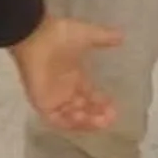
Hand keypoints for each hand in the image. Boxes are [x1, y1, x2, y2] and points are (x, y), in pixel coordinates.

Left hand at [10, 14, 121, 132]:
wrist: (35, 35)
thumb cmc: (59, 35)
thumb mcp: (87, 34)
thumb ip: (104, 38)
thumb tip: (122, 36)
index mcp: (73, 75)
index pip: (89, 95)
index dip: (101, 103)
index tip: (114, 106)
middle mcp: (63, 89)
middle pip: (82, 109)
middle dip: (97, 116)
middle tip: (112, 118)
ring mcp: (52, 97)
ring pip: (70, 117)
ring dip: (86, 122)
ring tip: (102, 121)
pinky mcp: (41, 102)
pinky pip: (56, 119)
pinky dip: (69, 122)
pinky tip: (83, 118)